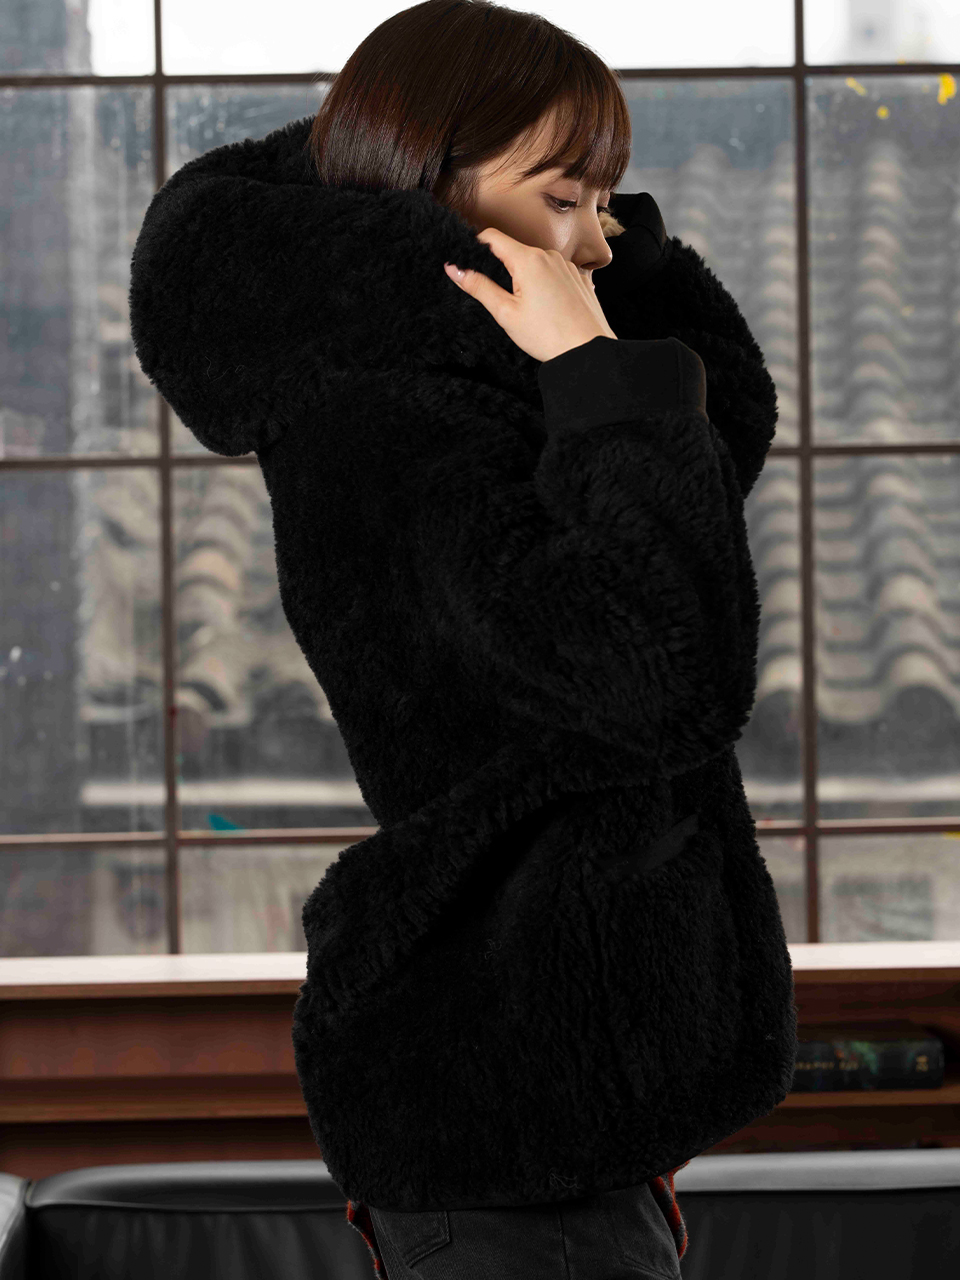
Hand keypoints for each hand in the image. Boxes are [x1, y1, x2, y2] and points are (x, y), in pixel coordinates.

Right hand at [443, 228, 616, 363]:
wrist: (588, 350)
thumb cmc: (547, 335)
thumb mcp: (506, 313)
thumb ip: (479, 287)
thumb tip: (454, 269)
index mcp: (528, 259)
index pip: (492, 237)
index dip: (476, 245)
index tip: (470, 260)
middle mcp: (549, 255)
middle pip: (515, 250)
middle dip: (502, 267)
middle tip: (500, 296)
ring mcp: (566, 265)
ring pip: (535, 262)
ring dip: (525, 277)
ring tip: (528, 307)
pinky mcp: (578, 277)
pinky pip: (553, 273)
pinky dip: (544, 284)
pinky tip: (546, 308)